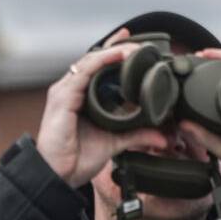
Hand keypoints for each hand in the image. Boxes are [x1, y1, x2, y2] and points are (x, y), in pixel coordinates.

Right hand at [37, 28, 169, 187]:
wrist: (58, 175)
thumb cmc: (77, 159)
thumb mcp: (115, 143)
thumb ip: (137, 136)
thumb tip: (162, 137)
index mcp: (81, 97)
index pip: (99, 68)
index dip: (115, 53)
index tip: (138, 46)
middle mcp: (72, 90)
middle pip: (95, 59)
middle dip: (118, 48)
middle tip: (142, 44)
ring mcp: (65, 92)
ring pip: (91, 61)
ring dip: (114, 52)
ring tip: (135, 49)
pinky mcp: (62, 97)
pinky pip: (83, 73)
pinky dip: (101, 61)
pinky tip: (117, 56)